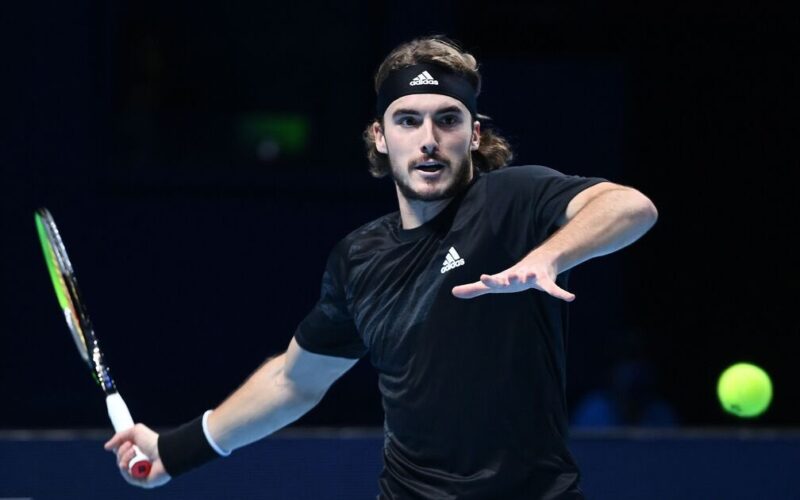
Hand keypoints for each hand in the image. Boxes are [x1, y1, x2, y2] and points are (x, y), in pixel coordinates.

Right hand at [104, 423, 170, 487]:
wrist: (164, 452)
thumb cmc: (153, 441)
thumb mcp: (135, 431)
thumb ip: (120, 436)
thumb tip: (107, 447)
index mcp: (138, 452)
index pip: (122, 453)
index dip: (119, 448)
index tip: (121, 442)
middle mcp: (139, 462)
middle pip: (120, 460)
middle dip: (122, 451)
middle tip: (131, 445)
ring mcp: (140, 472)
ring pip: (122, 468)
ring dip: (125, 458)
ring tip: (134, 452)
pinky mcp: (142, 481)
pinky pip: (128, 477)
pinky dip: (127, 469)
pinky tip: (129, 464)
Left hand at [451, 259, 574, 301]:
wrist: (535, 263)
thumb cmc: (510, 277)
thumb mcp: (493, 284)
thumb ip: (474, 289)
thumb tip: (453, 292)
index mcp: (504, 279)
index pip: (494, 281)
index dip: (489, 280)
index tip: (482, 278)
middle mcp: (517, 276)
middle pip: (514, 277)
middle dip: (512, 278)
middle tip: (510, 278)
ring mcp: (532, 277)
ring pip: (533, 278)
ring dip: (532, 277)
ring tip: (531, 276)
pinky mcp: (545, 281)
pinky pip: (554, 289)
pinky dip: (562, 293)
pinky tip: (571, 297)